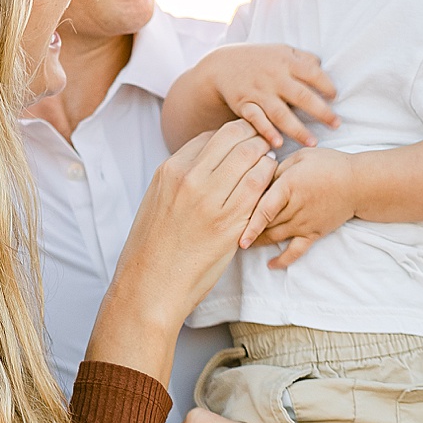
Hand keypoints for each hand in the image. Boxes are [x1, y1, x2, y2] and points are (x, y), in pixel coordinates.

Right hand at [88, 123, 276, 377]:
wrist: (151, 286)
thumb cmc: (153, 250)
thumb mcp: (156, 201)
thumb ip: (180, 179)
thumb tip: (206, 164)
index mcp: (169, 171)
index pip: (210, 136)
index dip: (232, 136)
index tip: (241, 145)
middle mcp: (190, 179)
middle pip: (233, 136)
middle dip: (253, 136)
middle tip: (262, 147)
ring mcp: (211, 199)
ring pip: (252, 155)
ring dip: (265, 155)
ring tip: (269, 164)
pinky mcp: (230, 222)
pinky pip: (259, 185)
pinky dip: (269, 178)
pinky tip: (270, 186)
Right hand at [196, 44, 337, 148]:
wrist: (223, 64)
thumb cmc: (260, 59)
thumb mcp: (282, 51)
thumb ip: (304, 60)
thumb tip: (324, 69)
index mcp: (286, 62)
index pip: (312, 73)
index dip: (326, 85)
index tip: (335, 98)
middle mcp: (274, 77)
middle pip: (301, 96)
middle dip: (321, 112)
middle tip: (336, 124)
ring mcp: (259, 92)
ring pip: (281, 113)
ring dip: (297, 129)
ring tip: (313, 143)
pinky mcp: (244, 104)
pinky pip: (256, 120)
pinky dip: (266, 131)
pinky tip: (277, 144)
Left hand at [240, 144, 357, 265]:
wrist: (359, 183)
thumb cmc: (329, 165)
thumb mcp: (300, 157)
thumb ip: (276, 169)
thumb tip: (255, 178)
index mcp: (289, 186)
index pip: (264, 209)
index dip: (249, 223)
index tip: (236, 235)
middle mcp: (295, 208)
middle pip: (266, 223)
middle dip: (246, 231)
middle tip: (227, 235)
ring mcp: (305, 223)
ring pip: (276, 237)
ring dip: (259, 243)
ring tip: (242, 246)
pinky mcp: (314, 233)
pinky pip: (297, 251)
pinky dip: (284, 260)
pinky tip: (271, 266)